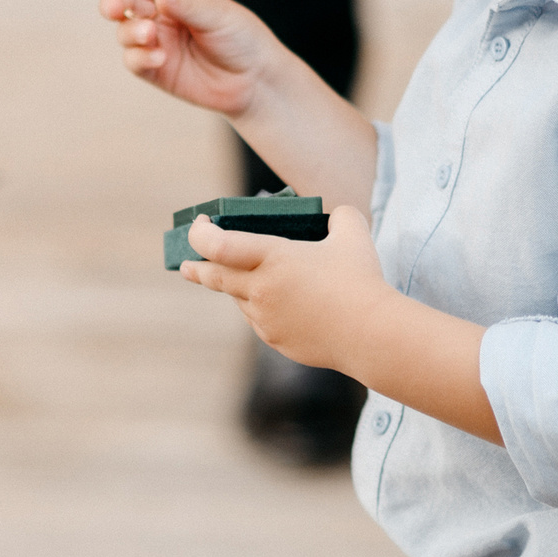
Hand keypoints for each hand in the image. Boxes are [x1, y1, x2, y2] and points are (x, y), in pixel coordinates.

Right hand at [91, 0, 282, 118]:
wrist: (256, 82)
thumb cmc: (243, 39)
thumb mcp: (219, 15)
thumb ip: (186, 5)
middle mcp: (162, 16)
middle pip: (124, 5)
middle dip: (113, 4)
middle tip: (113, 7)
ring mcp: (157, 43)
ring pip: (125, 32)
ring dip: (130, 32)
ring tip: (150, 35)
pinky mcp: (156, 70)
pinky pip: (134, 61)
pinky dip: (139, 57)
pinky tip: (158, 57)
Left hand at [181, 210, 501, 444]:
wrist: (371, 334)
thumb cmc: (360, 281)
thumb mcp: (353, 234)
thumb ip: (340, 217)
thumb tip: (336, 216)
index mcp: (272, 258)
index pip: (217, 244)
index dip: (200, 234)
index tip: (200, 224)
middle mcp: (260, 289)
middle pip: (213, 276)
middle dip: (196, 268)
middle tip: (186, 265)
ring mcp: (265, 318)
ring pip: (240, 299)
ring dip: (239, 288)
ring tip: (255, 280)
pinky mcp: (276, 340)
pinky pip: (260, 321)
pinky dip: (263, 309)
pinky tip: (281, 306)